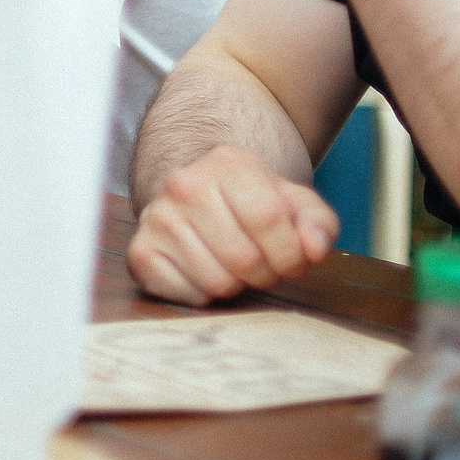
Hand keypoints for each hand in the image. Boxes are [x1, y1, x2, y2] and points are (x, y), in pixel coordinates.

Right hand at [127, 144, 338, 305]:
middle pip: (244, 257)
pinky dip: (204, 294)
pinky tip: (204, 271)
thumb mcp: (294, 204)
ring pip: (217, 281)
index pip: (269, 218)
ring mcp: (157, 217)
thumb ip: (318, 223)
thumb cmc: (251, 205)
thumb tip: (314, 247)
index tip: (292, 260)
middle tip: (261, 264)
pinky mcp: (140, 251)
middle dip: (264, 274)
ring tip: (232, 265)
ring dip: (235, 284)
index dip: (291, 252)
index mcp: (228, 163)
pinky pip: (188, 295)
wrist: (197, 199)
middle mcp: (184, 184)